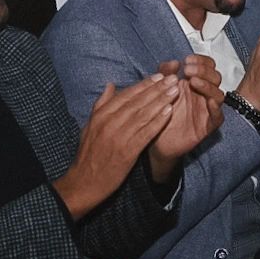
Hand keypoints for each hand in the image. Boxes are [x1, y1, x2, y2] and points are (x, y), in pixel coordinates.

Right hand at [54, 74, 179, 217]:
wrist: (84, 182)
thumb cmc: (88, 154)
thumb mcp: (89, 126)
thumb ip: (100, 105)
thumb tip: (110, 86)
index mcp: (101, 115)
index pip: (126, 95)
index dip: (144, 85)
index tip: (158, 76)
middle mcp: (109, 122)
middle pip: (137, 102)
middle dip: (157, 89)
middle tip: (173, 78)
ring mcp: (119, 136)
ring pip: (143, 114)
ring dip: (161, 101)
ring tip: (175, 91)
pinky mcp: (128, 151)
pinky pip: (146, 133)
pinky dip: (158, 121)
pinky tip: (169, 112)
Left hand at [149, 56, 224, 182]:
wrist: (155, 138)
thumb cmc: (160, 112)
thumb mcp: (160, 88)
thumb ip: (165, 73)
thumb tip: (174, 62)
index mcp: (194, 83)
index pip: (207, 66)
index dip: (201, 61)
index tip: (187, 60)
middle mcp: (203, 95)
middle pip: (215, 77)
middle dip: (204, 70)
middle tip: (188, 70)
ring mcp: (207, 110)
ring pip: (218, 94)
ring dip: (208, 86)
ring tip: (194, 82)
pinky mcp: (207, 126)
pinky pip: (218, 117)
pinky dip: (216, 108)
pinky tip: (209, 101)